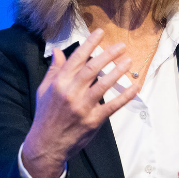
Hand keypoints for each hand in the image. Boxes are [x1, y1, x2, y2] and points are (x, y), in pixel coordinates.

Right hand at [21, 28, 141, 177]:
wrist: (46, 144)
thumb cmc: (46, 115)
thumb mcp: (44, 90)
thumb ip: (54, 70)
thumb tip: (58, 50)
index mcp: (59, 83)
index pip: (76, 58)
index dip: (89, 44)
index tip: (100, 32)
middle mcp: (71, 92)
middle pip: (92, 69)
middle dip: (107, 54)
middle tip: (121, 46)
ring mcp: (83, 107)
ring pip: (103, 85)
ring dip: (117, 72)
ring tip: (128, 61)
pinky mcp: (93, 120)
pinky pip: (112, 106)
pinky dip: (125, 96)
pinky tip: (134, 87)